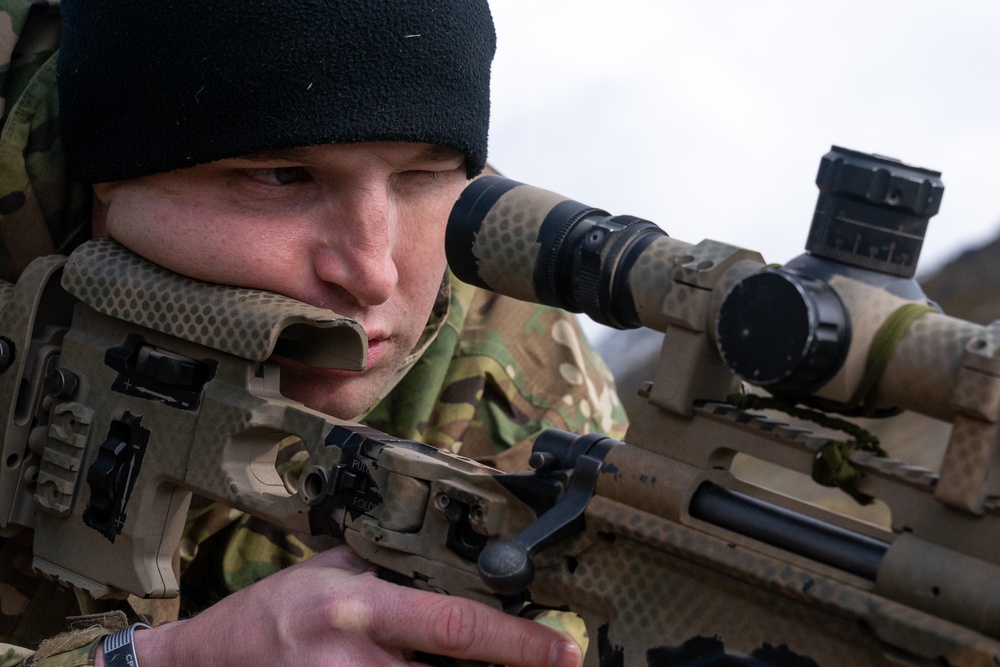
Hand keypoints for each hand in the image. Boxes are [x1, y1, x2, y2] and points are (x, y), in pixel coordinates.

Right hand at [95, 545, 581, 666]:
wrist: (206, 663)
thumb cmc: (269, 611)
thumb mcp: (331, 568)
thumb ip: (390, 566)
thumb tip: (452, 561)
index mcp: (362, 610)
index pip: (456, 624)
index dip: (519, 643)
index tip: (564, 652)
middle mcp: (357, 662)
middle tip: (535, 660)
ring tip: (446, 658)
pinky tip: (405, 664)